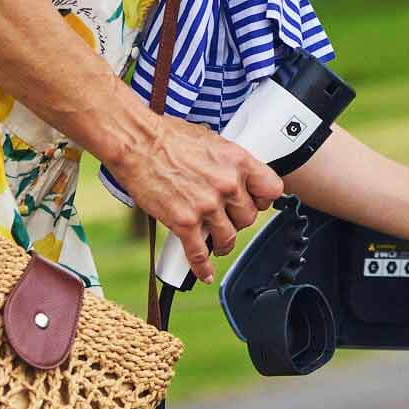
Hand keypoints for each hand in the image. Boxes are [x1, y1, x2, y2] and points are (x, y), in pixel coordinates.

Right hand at [107, 115, 283, 283]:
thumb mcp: (210, 140)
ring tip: (218, 243)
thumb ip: (226, 162)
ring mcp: (206, 205)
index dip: (263, 199)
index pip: (272, 189)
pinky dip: (202, 267)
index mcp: (237, 161)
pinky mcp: (184, 222)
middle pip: (248, 218)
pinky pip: (199, 253)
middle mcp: (226, 184)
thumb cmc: (167, 136)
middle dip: (238, 221)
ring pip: (228, 238)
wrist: (136, 143)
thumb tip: (232, 174)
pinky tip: (204, 272)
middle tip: (228, 219)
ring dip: (223, 244)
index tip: (256, 202)